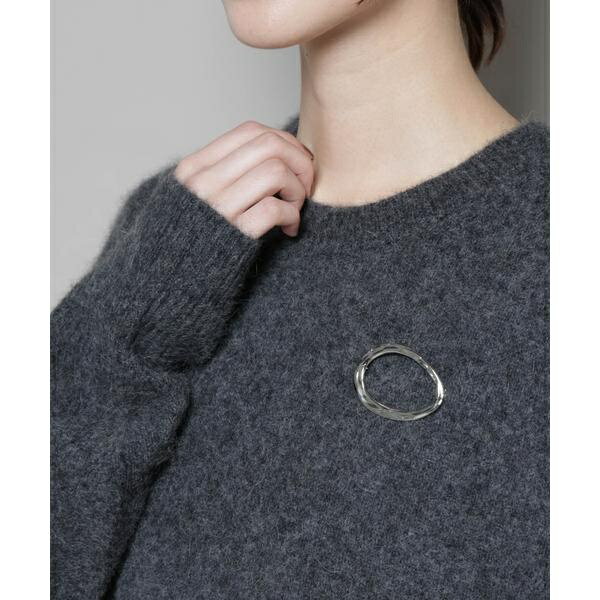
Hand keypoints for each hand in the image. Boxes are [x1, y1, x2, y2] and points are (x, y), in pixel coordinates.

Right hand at [174, 121, 313, 238]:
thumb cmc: (185, 248)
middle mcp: (203, 183)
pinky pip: (275, 208)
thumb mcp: (189, 201)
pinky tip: (288, 230)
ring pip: (276, 171)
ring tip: (293, 209)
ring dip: (297, 190)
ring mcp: (217, 209)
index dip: (285, 143)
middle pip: (269, 144)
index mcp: (193, 170)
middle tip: (304, 187)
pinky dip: (292, 216)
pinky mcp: (233, 235)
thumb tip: (264, 157)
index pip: (251, 131)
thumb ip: (216, 177)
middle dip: (299, 162)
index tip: (295, 165)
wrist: (163, 289)